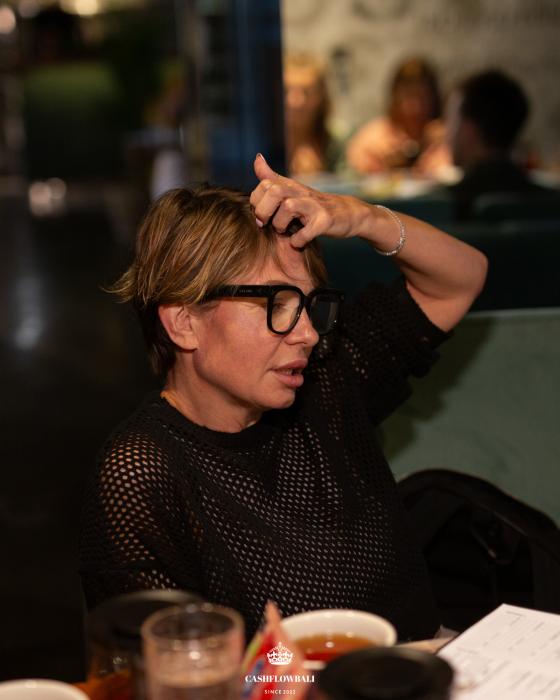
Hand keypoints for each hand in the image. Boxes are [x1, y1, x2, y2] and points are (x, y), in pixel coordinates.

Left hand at [250, 154, 369, 247]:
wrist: (349, 213)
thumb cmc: (315, 205)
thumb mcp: (293, 190)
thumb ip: (273, 178)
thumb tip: (257, 158)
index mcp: (291, 186)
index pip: (265, 184)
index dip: (256, 200)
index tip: (260, 214)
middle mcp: (302, 192)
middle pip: (274, 191)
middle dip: (264, 211)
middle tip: (266, 224)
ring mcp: (315, 206)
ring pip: (288, 207)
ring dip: (280, 224)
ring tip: (283, 231)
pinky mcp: (325, 221)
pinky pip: (305, 232)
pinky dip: (298, 240)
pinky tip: (298, 241)